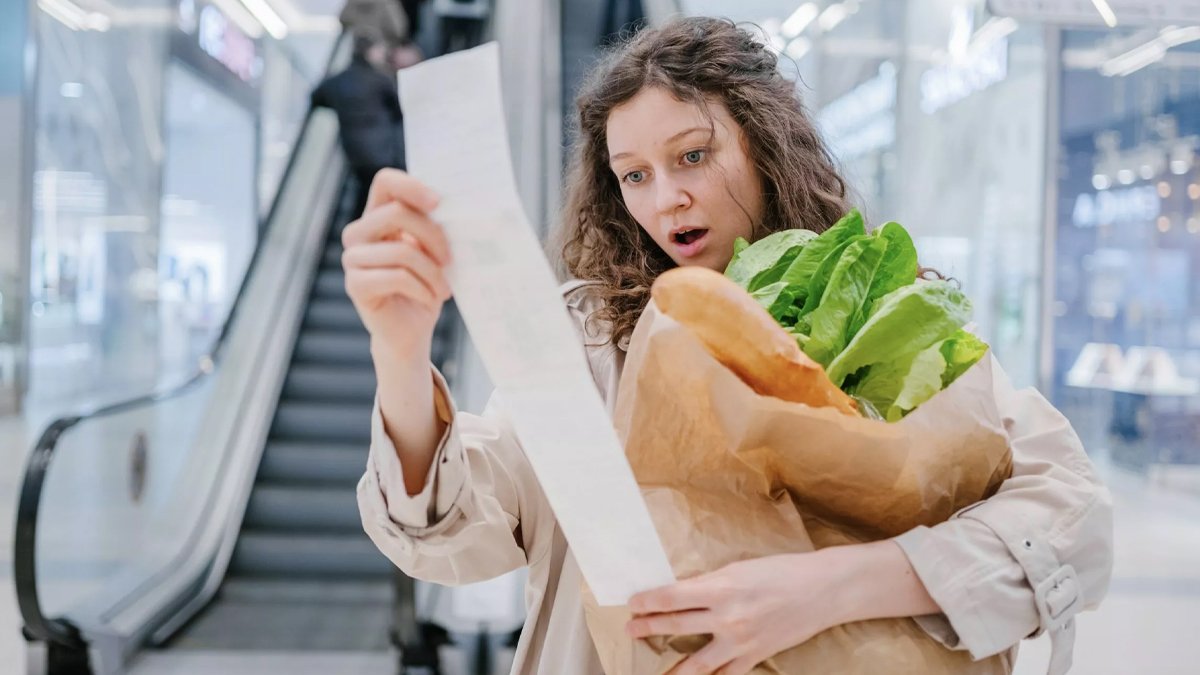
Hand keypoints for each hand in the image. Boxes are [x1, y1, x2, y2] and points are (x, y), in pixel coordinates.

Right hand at [341, 169, 452, 360]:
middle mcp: (359, 233)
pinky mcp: (355, 285)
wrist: (412, 330)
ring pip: (402, 250)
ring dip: (432, 272)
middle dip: (433, 236)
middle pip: (397, 213)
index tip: (439, 203)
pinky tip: (428, 298)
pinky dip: (421, 288)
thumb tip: (456, 206)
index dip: (411, 186)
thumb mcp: (434, 251)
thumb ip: (435, 226)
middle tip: (449, 260)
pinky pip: (397, 277)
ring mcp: (352, 258)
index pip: (385, 182)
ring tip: (442, 288)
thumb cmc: (425, 286)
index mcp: (378, 216)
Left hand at [625, 542, 939, 674]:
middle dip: (649, 628)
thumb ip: (710, 583)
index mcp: (721, 587)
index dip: (648, 601)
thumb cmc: (781, 571)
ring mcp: (741, 641)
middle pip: (676, 625)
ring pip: (696, 662)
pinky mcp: (755, 656)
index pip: (672, 597)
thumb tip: (682, 594)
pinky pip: (726, 674)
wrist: (822, 589)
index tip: (633, 602)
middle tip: (630, 628)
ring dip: (672, 666)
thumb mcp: (739, 568)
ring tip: (657, 668)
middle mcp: (728, 616)